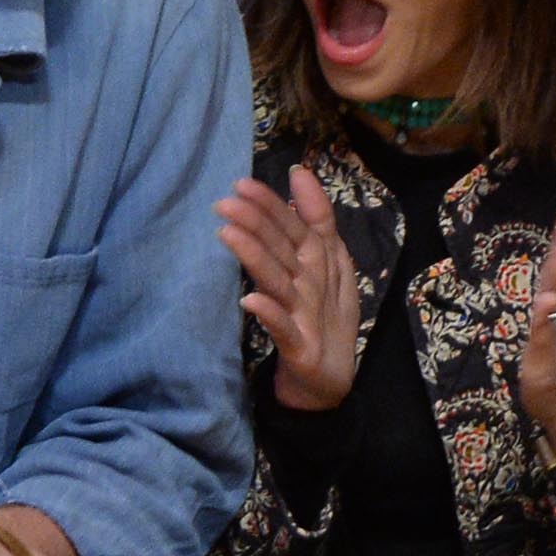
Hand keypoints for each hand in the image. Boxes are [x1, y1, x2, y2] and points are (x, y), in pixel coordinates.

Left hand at [217, 169, 358, 412]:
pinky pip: (283, 330)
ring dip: (256, 258)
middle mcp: (313, 284)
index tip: (241, 184)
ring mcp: (307, 316)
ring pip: (279, 282)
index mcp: (319, 262)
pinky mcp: (300, 349)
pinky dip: (270, 315)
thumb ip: (316, 219)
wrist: (329, 381)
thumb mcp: (328, 263)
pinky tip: (249, 301)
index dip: (271, 205)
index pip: (294, 227)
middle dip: (258, 223)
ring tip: (228, 235)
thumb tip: (299, 174)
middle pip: (284, 249)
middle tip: (226, 202)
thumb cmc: (323, 317)